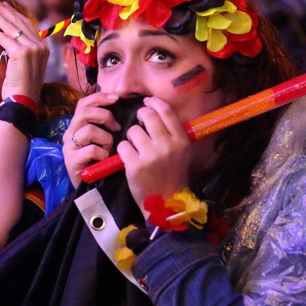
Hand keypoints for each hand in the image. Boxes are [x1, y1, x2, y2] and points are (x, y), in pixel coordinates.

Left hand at [0, 0, 47, 102]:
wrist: (23, 102)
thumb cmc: (20, 87)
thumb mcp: (23, 65)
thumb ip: (19, 51)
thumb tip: (7, 38)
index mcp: (43, 48)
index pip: (26, 25)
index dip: (12, 13)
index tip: (1, 5)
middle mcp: (41, 46)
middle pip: (18, 21)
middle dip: (3, 9)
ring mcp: (33, 49)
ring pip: (11, 27)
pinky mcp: (23, 53)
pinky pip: (4, 38)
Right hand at [62, 91, 120, 187]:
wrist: (93, 187)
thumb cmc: (102, 161)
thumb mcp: (105, 139)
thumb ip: (107, 124)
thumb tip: (120, 107)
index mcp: (78, 126)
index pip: (83, 103)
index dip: (99, 98)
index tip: (116, 98)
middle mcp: (70, 134)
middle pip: (84, 112)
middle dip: (104, 116)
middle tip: (116, 128)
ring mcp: (69, 147)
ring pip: (88, 130)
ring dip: (106, 138)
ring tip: (110, 148)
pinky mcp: (71, 160)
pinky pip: (91, 150)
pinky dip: (103, 154)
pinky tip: (105, 160)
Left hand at [117, 97, 192, 211]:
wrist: (165, 202)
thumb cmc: (172, 174)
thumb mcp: (182, 152)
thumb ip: (173, 132)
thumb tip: (156, 109)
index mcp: (181, 140)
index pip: (166, 111)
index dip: (154, 102)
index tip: (147, 102)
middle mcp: (167, 145)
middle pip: (147, 115)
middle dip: (140, 116)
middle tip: (139, 122)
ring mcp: (151, 156)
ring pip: (133, 131)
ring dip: (131, 136)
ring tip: (136, 147)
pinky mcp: (135, 165)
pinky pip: (122, 146)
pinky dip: (123, 150)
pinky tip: (129, 157)